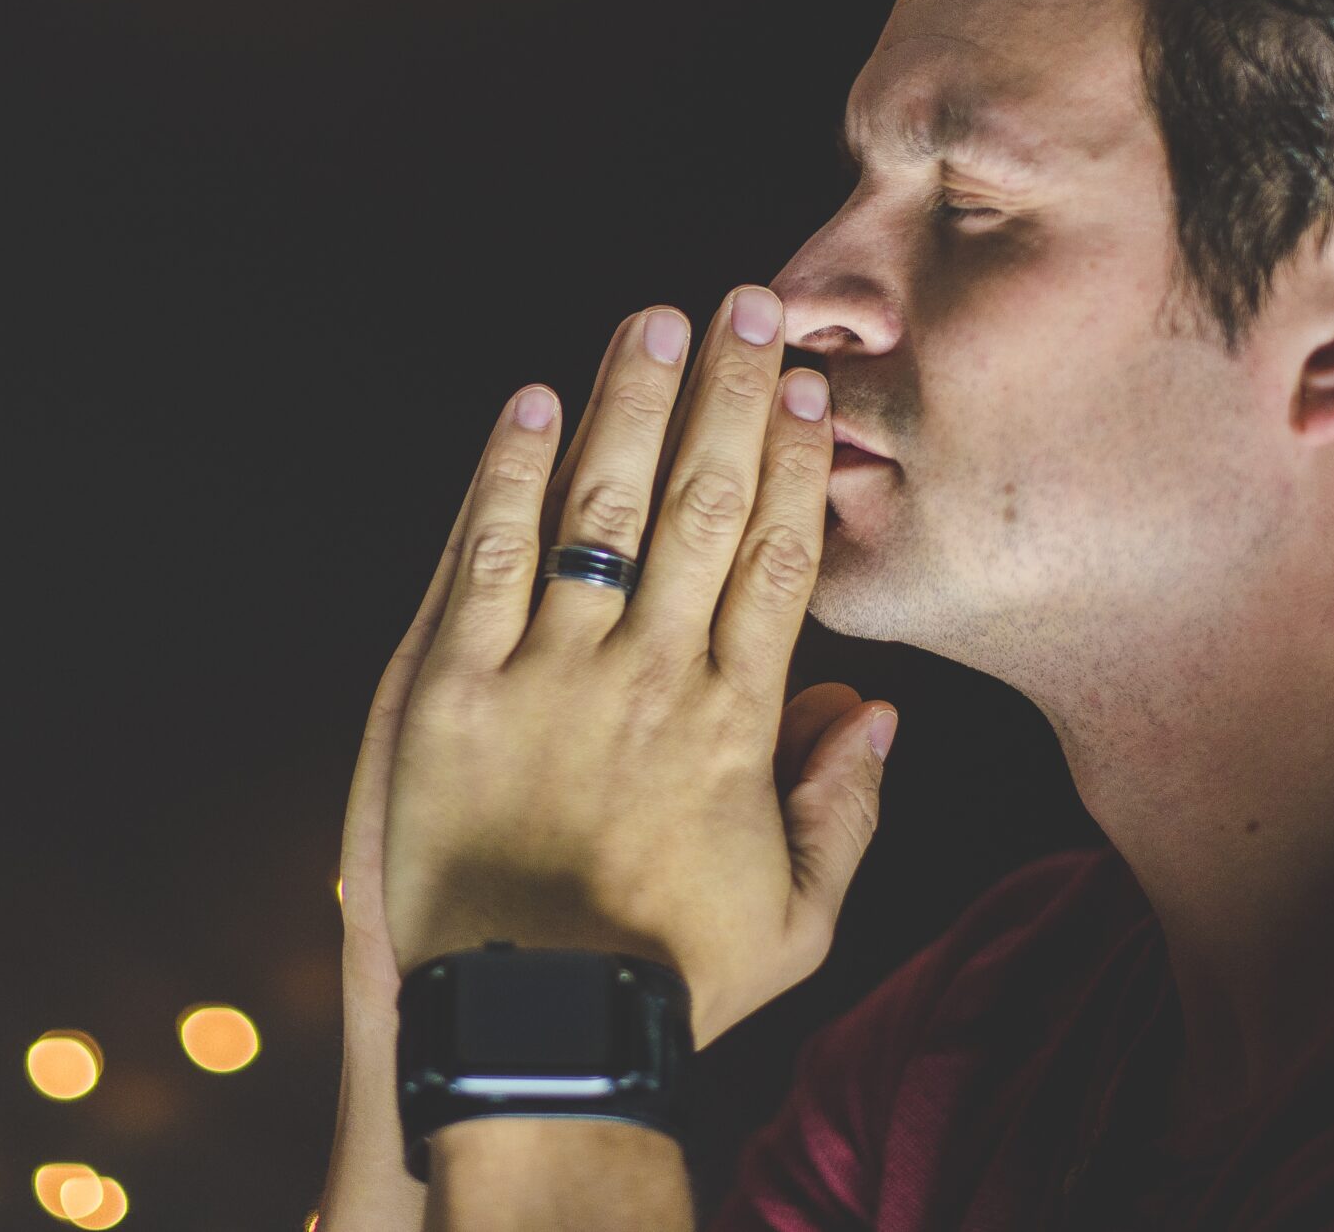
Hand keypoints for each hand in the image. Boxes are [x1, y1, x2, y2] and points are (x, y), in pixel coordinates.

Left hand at [354, 287, 896, 1047]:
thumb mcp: (796, 917)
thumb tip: (878, 708)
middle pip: (703, 508)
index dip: (794, 467)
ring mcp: (550, 675)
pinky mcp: (456, 688)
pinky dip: (508, 476)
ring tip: (654, 322)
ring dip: (630, 407)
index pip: (778, 562)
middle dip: (729, 398)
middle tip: (748, 306)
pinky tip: (531, 405)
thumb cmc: (667, 981)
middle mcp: (652, 677)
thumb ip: (846, 810)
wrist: (533, 1027)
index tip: (807, 393)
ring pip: (602, 511)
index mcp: (737, 723)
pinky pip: (487, 559)